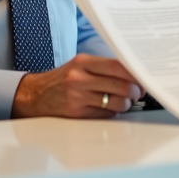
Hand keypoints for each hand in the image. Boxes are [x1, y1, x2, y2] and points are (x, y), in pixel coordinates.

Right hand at [11, 54, 142, 118]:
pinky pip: (105, 114)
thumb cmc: (63, 79)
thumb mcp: (79, 65)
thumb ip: (103, 68)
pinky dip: (112, 112)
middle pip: (120, 86)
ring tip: (124, 101)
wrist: (36, 95)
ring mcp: (78, 97)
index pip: (116, 66)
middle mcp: (80, 79)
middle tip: (138, 92)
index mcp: (83, 62)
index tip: (143, 77)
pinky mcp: (77, 114)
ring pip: (116, 102)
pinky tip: (108, 107)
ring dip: (125, 103)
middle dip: (135, 91)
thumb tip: (132, 74)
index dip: (134, 73)